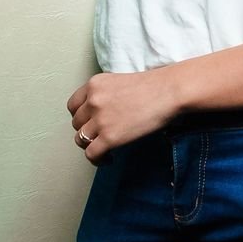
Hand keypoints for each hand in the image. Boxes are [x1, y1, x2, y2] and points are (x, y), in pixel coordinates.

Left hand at [66, 69, 181, 162]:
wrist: (170, 91)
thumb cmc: (154, 86)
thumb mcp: (120, 81)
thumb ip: (105, 94)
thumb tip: (103, 113)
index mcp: (94, 84)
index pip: (73, 105)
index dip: (80, 116)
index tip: (89, 122)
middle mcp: (93, 100)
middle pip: (76, 123)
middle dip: (87, 130)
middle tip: (101, 135)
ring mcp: (100, 119)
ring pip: (80, 139)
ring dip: (90, 145)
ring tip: (104, 148)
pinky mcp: (110, 137)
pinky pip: (91, 154)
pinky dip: (97, 160)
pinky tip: (108, 159)